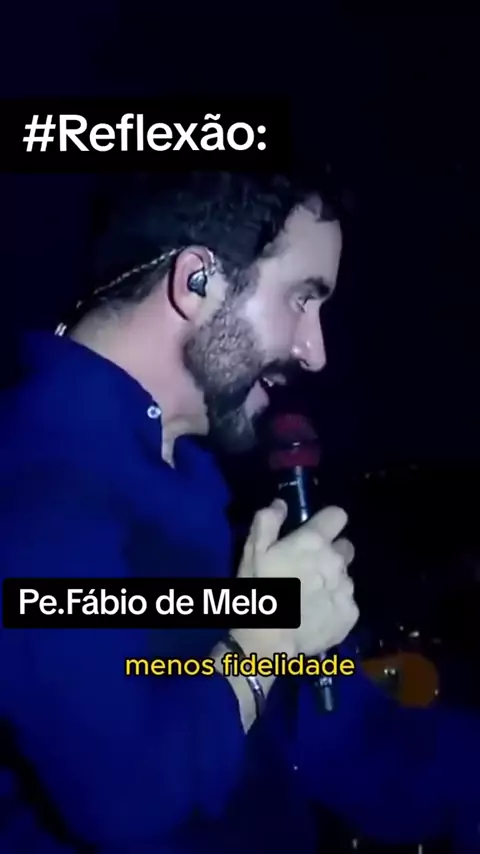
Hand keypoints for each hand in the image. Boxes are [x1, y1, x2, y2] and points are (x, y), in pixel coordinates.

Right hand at [238, 500, 358, 656]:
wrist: (267, 640)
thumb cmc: (258, 590)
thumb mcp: (253, 551)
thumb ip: (268, 521)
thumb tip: (281, 504)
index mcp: (314, 541)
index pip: (338, 516)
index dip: (327, 521)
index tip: (316, 531)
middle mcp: (337, 561)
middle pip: (344, 548)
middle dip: (331, 554)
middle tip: (309, 568)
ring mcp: (346, 589)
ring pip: (345, 577)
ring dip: (331, 581)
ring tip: (309, 596)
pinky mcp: (350, 614)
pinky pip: (346, 603)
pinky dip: (334, 606)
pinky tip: (316, 614)